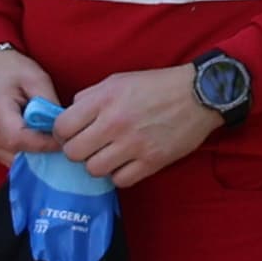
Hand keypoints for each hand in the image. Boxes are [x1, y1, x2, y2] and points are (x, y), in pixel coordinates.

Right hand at [0, 42, 60, 172]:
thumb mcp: (36, 78)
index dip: (47, 144)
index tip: (66, 139)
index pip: (22, 140)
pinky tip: (40, 142)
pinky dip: (30, 155)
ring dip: (38, 156)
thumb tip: (62, 126)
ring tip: (51, 140)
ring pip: (19, 163)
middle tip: (63, 141)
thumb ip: (48, 103)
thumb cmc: (10, 72)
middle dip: (45, 152)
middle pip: (21, 156)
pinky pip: (14, 161)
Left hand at [51, 63, 221, 189]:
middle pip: (73, 153)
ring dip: (97, 164)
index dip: (61, 133)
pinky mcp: (152, 162)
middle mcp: (115, 123)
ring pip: (93, 169)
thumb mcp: (118, 80)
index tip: (70, 133)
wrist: (200, 94)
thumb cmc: (156, 86)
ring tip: (108, 154)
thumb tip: (67, 115)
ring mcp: (134, 145)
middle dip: (77, 150)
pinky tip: (125, 162)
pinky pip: (120, 180)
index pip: (61, 127)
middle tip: (89, 145)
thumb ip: (89, 97)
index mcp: (104, 100)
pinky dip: (119, 174)